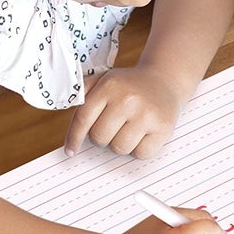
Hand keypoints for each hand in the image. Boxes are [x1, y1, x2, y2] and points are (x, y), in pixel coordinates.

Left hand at [64, 66, 184, 158]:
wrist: (164, 80)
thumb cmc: (128, 86)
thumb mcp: (104, 80)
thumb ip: (83, 95)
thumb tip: (70, 125)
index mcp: (109, 85)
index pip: (83, 118)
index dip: (74, 138)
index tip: (70, 151)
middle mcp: (128, 99)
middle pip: (100, 137)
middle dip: (102, 137)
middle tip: (113, 127)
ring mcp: (147, 114)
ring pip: (119, 148)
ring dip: (121, 144)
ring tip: (129, 129)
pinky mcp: (163, 128)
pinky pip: (140, 153)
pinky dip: (139, 149)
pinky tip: (143, 134)